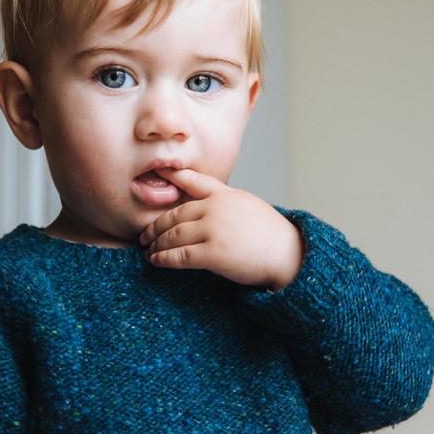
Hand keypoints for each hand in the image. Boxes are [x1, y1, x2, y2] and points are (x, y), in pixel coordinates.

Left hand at [136, 168, 303, 289]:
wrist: (288, 253)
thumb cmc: (269, 234)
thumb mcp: (246, 205)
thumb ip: (223, 201)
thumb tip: (203, 206)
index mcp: (224, 194)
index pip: (192, 181)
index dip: (171, 177)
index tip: (156, 173)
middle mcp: (216, 207)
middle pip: (175, 214)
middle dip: (156, 226)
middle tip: (145, 235)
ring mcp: (214, 229)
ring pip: (174, 235)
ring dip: (157, 244)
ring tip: (149, 250)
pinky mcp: (213, 253)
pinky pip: (179, 255)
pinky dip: (163, 258)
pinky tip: (155, 261)